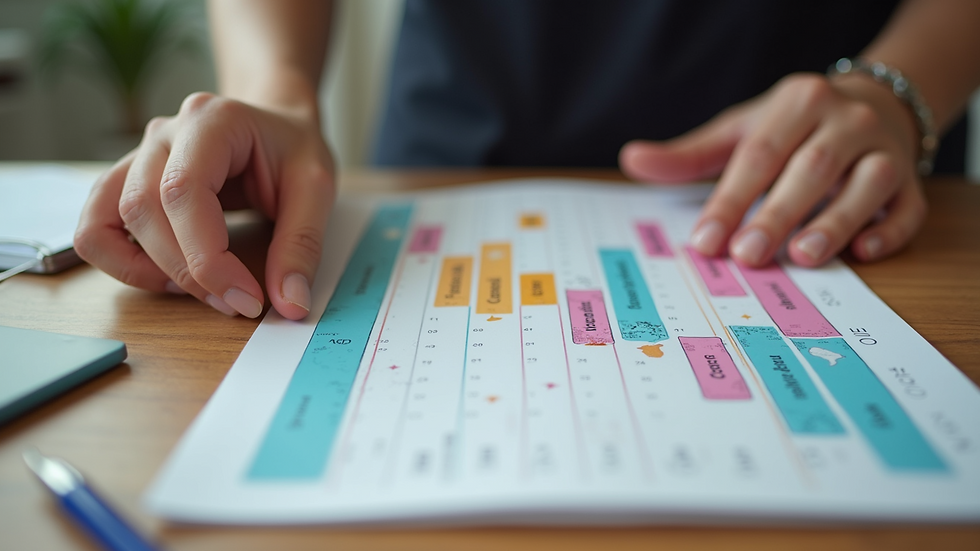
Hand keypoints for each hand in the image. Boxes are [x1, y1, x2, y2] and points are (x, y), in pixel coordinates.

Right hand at [74, 92, 334, 319]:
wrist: (277, 126)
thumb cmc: (293, 150)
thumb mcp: (317, 188)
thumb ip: (302, 245)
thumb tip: (290, 305)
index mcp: (211, 121)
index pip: (182, 192)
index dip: (207, 258)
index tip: (246, 300)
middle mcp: (163, 134)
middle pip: (143, 210)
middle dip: (188, 272)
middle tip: (238, 303)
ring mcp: (138, 157)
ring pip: (106, 220)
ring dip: (147, 271)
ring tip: (202, 290)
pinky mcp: (127, 183)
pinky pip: (97, 227)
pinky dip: (122, 263)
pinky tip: (170, 277)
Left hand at [619, 72, 926, 266]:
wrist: (873, 103)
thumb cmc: (793, 127)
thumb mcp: (741, 130)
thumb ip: (689, 155)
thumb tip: (632, 160)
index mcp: (798, 102)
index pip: (759, 155)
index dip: (730, 200)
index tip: (705, 240)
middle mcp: (847, 120)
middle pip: (811, 169)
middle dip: (777, 214)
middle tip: (747, 256)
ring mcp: (885, 149)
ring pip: (868, 184)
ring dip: (836, 221)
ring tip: (803, 256)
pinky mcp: (912, 180)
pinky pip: (909, 206)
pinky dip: (890, 230)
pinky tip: (865, 253)